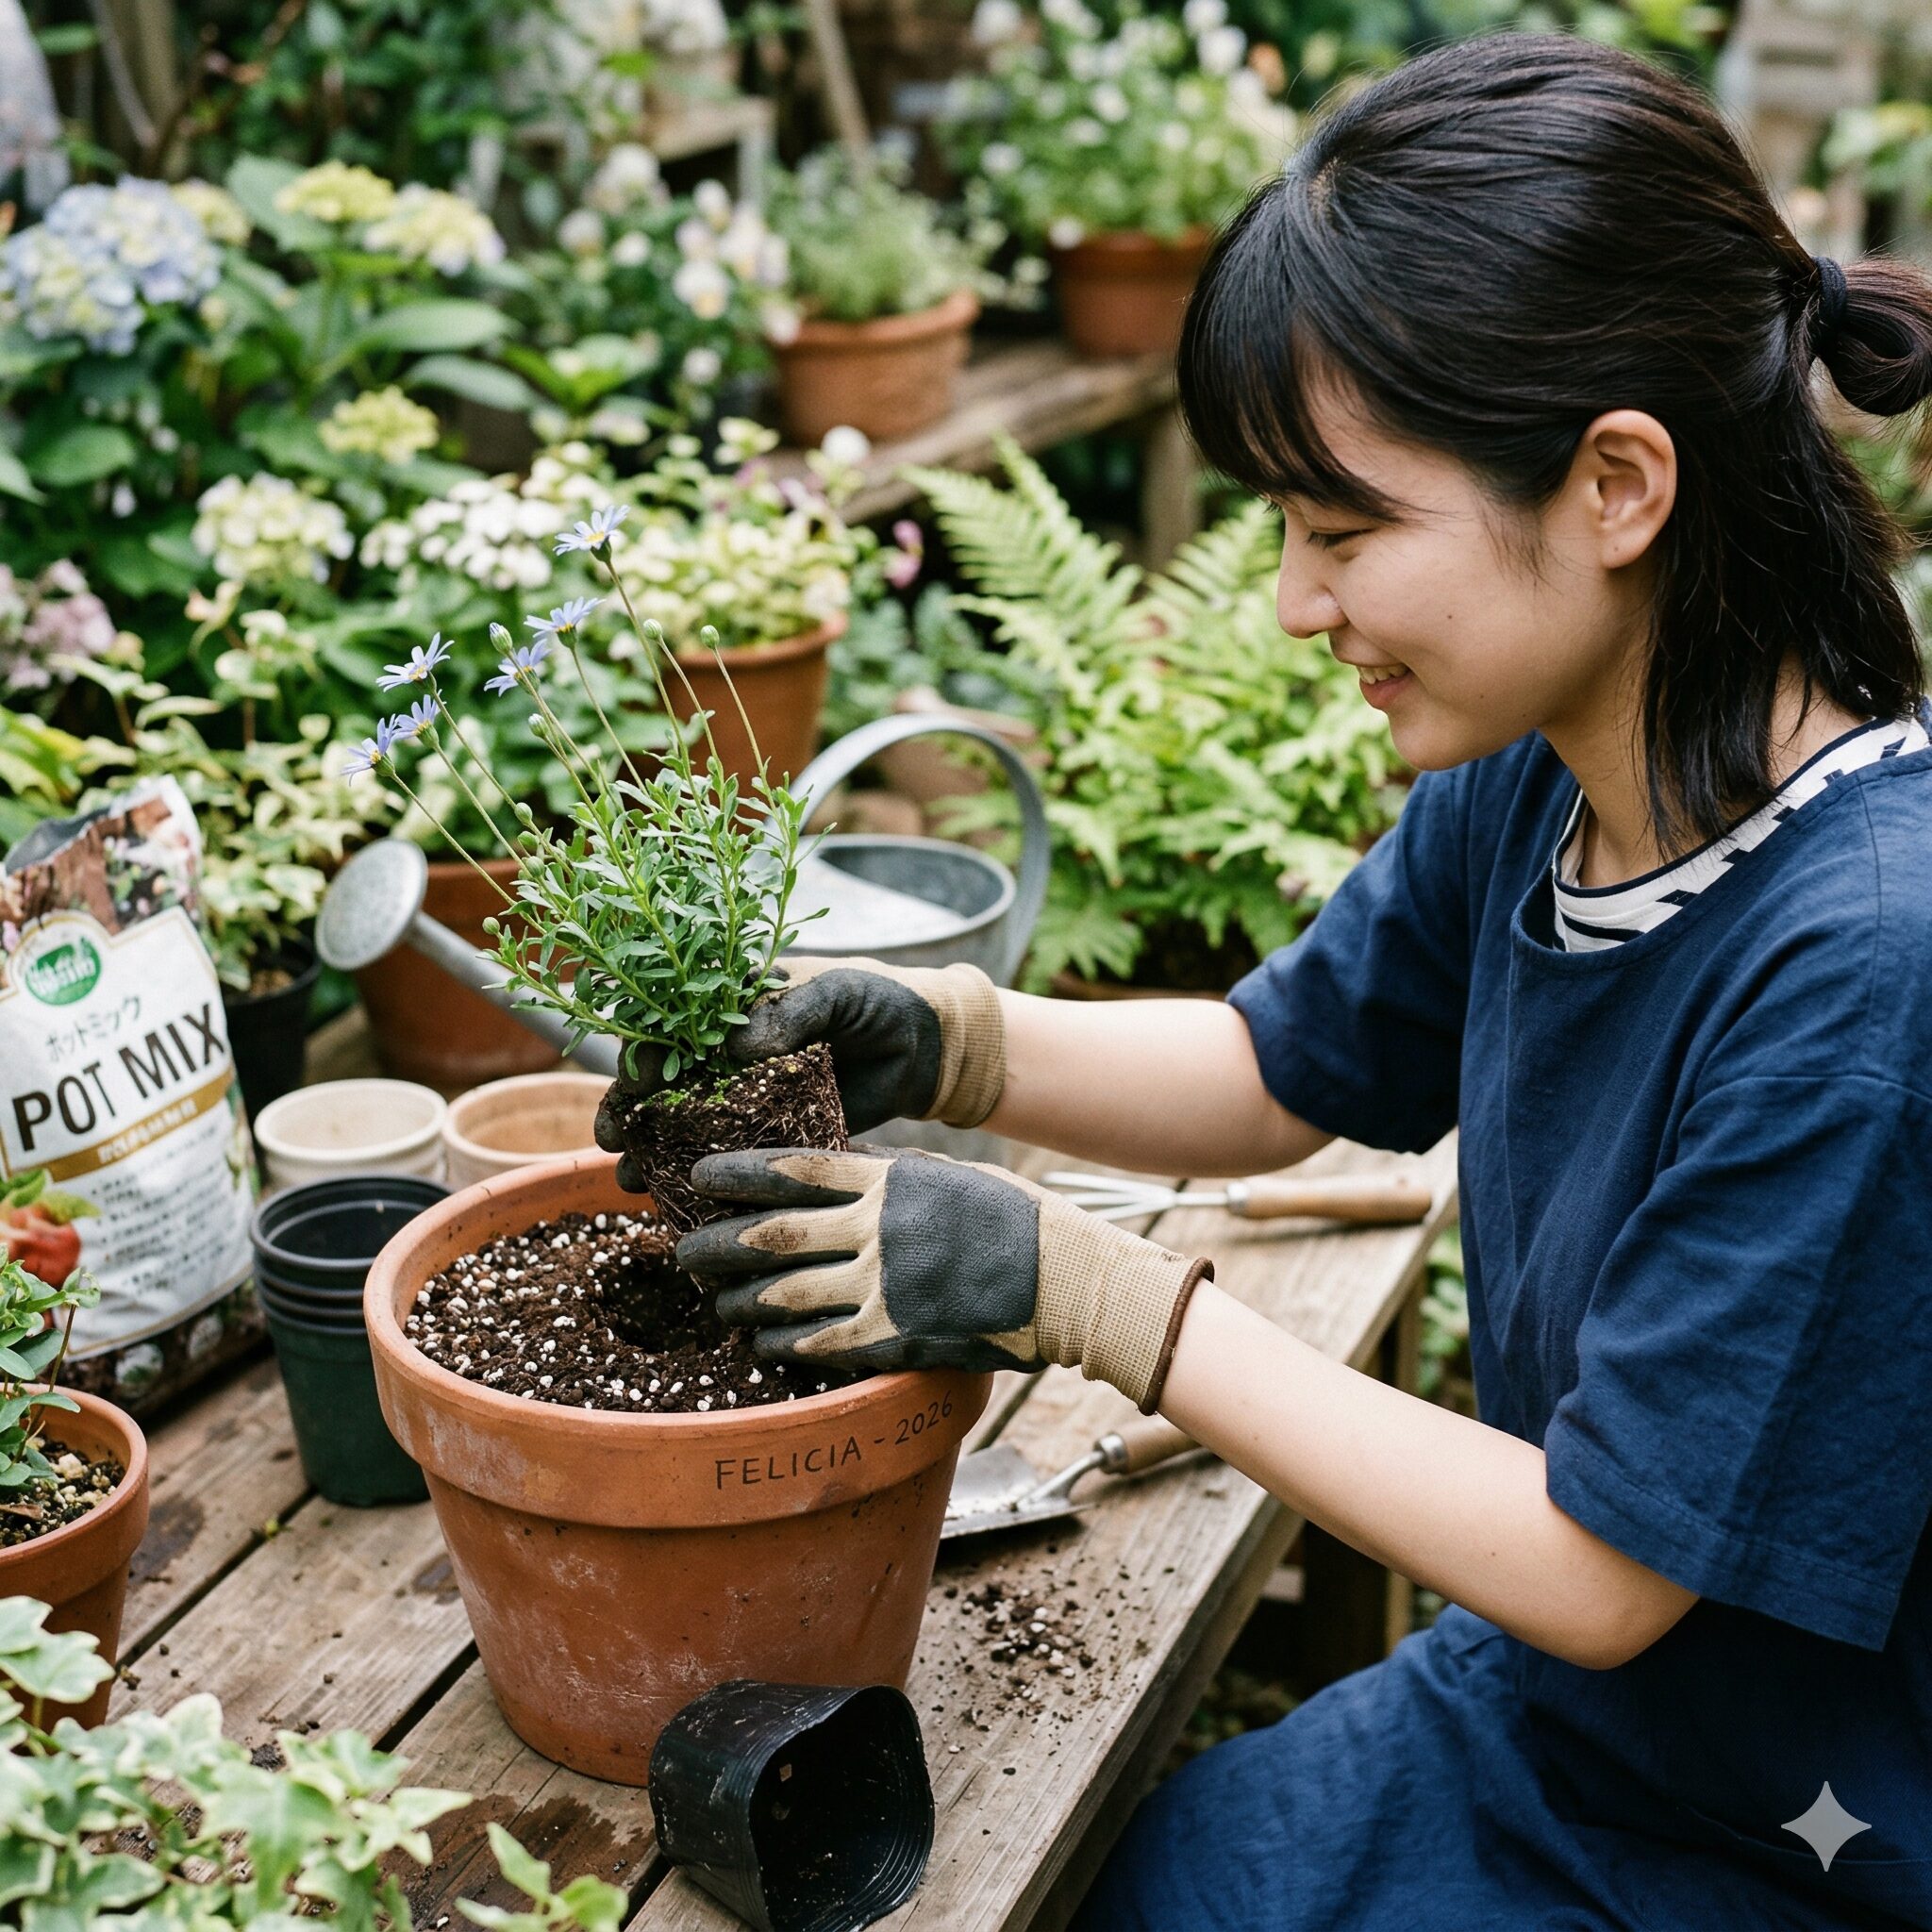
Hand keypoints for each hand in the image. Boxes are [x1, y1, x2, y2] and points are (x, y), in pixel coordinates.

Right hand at [594, 957, 1006, 1188]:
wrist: (925, 1046)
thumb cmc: (879, 1001)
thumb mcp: (837, 994)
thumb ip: (792, 1011)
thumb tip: (740, 1046)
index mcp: (734, 1006)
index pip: (675, 1026)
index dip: (648, 1051)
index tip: (635, 1079)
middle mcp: (728, 1053)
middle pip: (663, 1082)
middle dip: (629, 1109)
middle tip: (613, 1140)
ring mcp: (748, 1097)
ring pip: (685, 1126)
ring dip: (651, 1151)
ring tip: (628, 1181)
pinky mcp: (775, 1134)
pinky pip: (731, 1157)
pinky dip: (702, 1179)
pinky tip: (674, 1202)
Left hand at [675, 1146, 1212, 1412]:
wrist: (1061, 1278)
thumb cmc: (1009, 1219)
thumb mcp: (945, 1177)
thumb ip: (886, 1175)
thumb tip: (833, 1171)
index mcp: (888, 1179)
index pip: (794, 1168)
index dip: (738, 1173)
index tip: (699, 1175)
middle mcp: (877, 1229)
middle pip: (772, 1235)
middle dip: (717, 1243)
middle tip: (684, 1249)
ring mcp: (883, 1286)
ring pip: (784, 1294)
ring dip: (741, 1299)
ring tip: (719, 1301)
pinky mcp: (894, 1337)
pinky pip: (818, 1344)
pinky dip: (783, 1344)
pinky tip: (764, 1344)